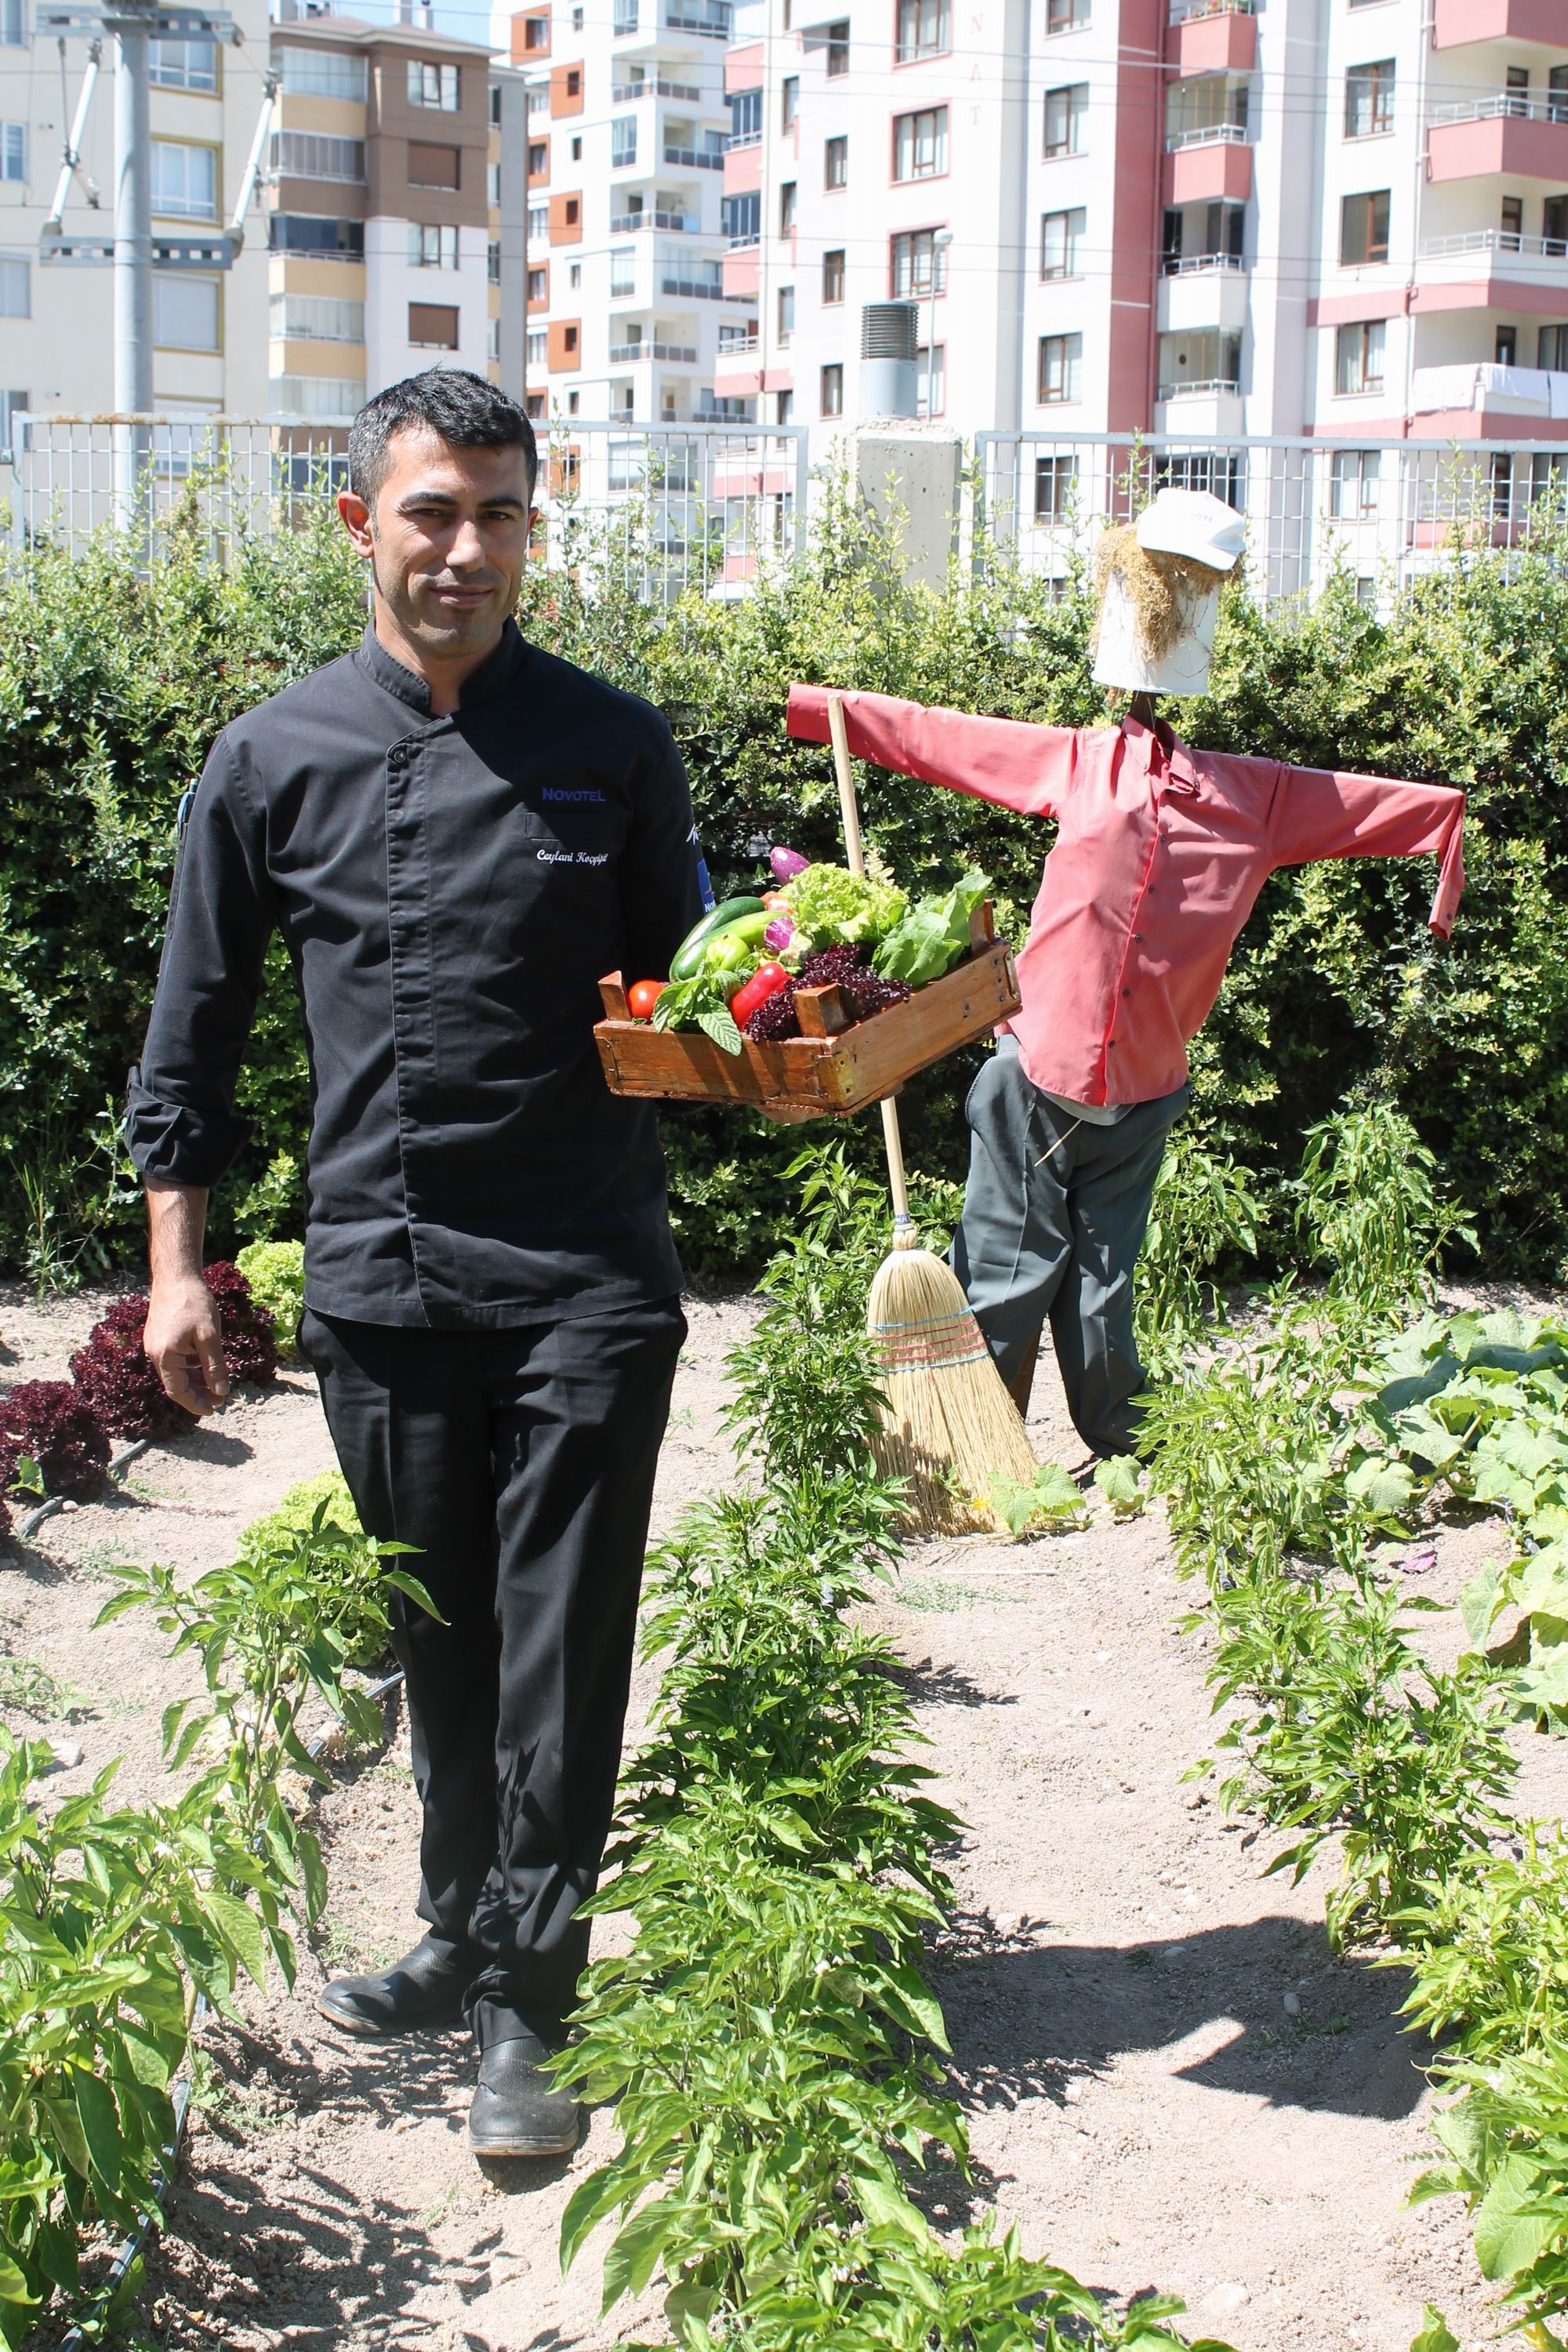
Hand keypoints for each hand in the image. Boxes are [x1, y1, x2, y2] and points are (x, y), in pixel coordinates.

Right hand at [144, 1276, 229, 1416]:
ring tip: (215, 1385)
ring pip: (175, 1372)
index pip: (177, 1391)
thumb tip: (221, 1391)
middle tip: (219, 1400)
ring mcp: (155, 1345)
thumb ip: (215, 1366)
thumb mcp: (210, 1336)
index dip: (195, 1404)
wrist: (176, 1276)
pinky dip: (189, 1367)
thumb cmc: (193, 1303)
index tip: (213, 1410)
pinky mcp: (159, 1337)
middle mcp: (155, 1353)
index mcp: (164, 1356)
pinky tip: (205, 1366)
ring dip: (194, 1381)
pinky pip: (174, 1360)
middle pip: (175, 1384)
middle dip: (197, 1394)